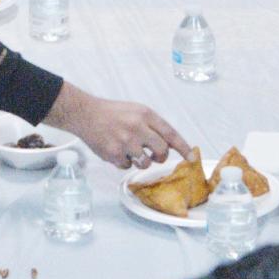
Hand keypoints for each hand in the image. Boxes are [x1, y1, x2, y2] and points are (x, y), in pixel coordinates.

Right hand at [46, 81, 189, 169]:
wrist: (85, 114)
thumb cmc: (113, 113)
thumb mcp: (136, 111)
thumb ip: (153, 125)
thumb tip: (170, 145)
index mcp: (146, 114)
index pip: (170, 134)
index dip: (183, 147)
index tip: (192, 158)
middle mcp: (137, 127)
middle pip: (162, 151)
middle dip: (160, 156)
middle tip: (153, 155)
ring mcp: (125, 141)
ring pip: (145, 163)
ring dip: (140, 161)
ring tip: (130, 151)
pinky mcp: (113, 153)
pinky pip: (126, 166)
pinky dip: (123, 162)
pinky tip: (115, 151)